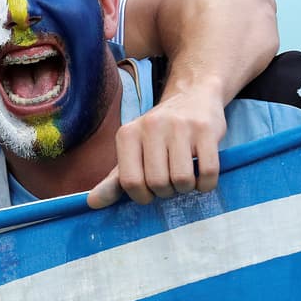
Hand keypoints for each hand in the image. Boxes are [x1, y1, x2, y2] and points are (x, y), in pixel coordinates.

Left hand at [88, 90, 225, 207]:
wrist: (193, 96)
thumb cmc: (159, 134)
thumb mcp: (133, 151)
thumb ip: (114, 180)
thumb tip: (92, 204)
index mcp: (127, 134)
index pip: (130, 182)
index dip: (143, 196)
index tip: (150, 189)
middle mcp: (151, 126)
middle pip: (158, 183)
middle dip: (166, 192)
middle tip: (170, 181)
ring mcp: (180, 126)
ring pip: (182, 180)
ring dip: (187, 188)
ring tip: (185, 176)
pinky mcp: (206, 129)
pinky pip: (208, 172)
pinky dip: (206, 183)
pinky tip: (201, 175)